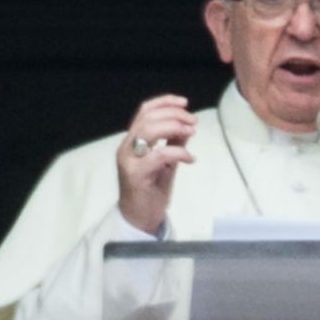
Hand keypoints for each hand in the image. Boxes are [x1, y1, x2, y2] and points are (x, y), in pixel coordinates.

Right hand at [116, 94, 195, 233]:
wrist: (140, 218)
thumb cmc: (151, 189)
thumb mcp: (166, 161)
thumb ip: (173, 142)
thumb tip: (186, 126)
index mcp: (132, 140)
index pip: (144, 111)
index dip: (164, 102)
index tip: (185, 102)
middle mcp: (126, 147)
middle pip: (147, 118)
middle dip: (174, 115)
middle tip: (193, 122)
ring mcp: (129, 160)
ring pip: (148, 131)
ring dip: (174, 127)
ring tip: (191, 132)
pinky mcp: (136, 175)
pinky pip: (158, 155)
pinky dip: (178, 152)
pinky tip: (190, 158)